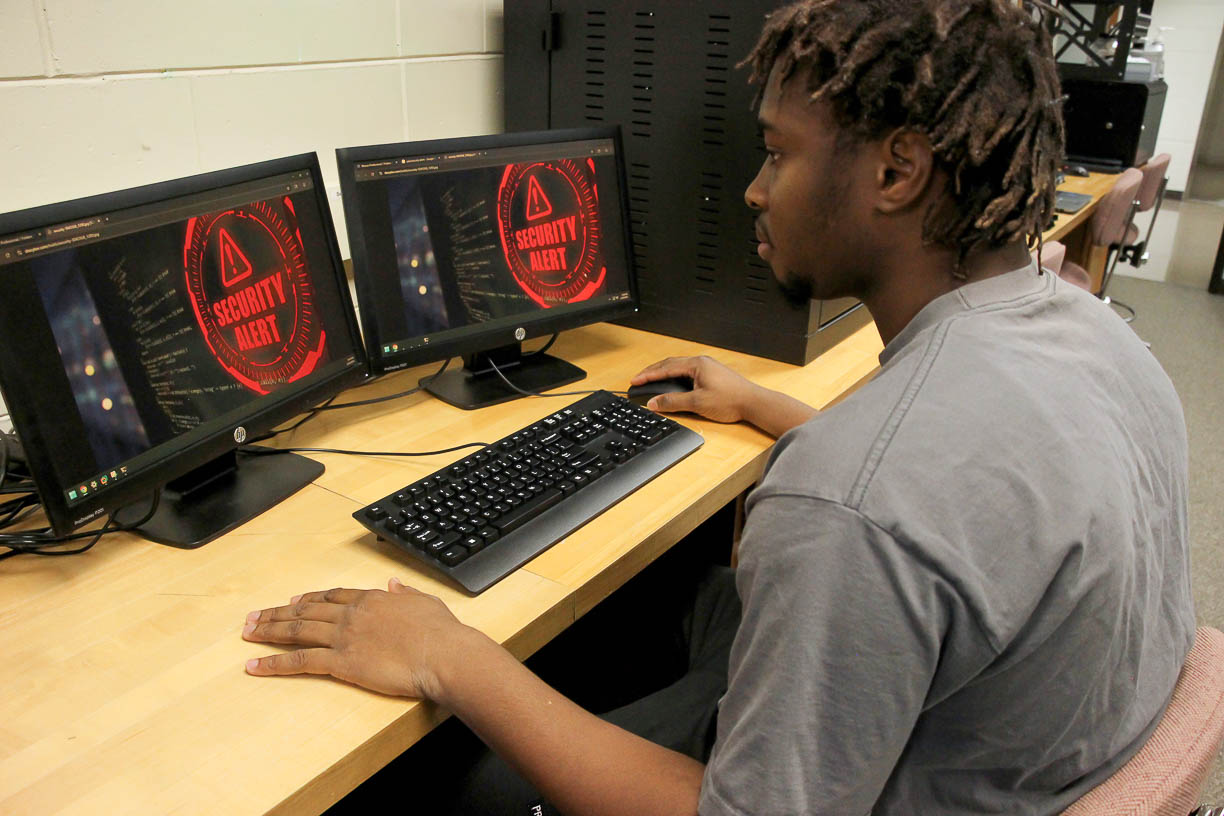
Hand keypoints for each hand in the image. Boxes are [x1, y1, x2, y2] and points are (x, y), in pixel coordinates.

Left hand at [242, 578, 481, 699]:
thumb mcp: (425, 602)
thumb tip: (395, 583)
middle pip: (305, 611)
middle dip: (277, 613)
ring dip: (268, 631)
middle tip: (254, 616)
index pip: (331, 596)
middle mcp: (351, 615)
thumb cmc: (440, 632)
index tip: (293, 601)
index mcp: (371, 600)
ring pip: (297, 631)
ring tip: (247, 633)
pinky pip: (300, 661)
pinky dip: (274, 663)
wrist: (442, 654)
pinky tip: (254, 665)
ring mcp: (344, 637)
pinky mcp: (341, 663)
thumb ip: (406, 593)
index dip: (309, 599)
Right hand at [630, 355, 760, 422]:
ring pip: (679, 368)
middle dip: (653, 372)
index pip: (665, 368)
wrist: (753, 403)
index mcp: (696, 364)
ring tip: (651, 382)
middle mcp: (701, 362)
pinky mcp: (712, 376)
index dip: (648, 375)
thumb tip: (654, 403)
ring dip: (664, 375)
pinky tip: (671, 386)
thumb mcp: (697, 402)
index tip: (635, 380)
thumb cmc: (730, 400)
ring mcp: (707, 368)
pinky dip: (675, 378)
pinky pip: (688, 374)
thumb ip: (673, 402)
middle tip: (638, 380)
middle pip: (670, 364)